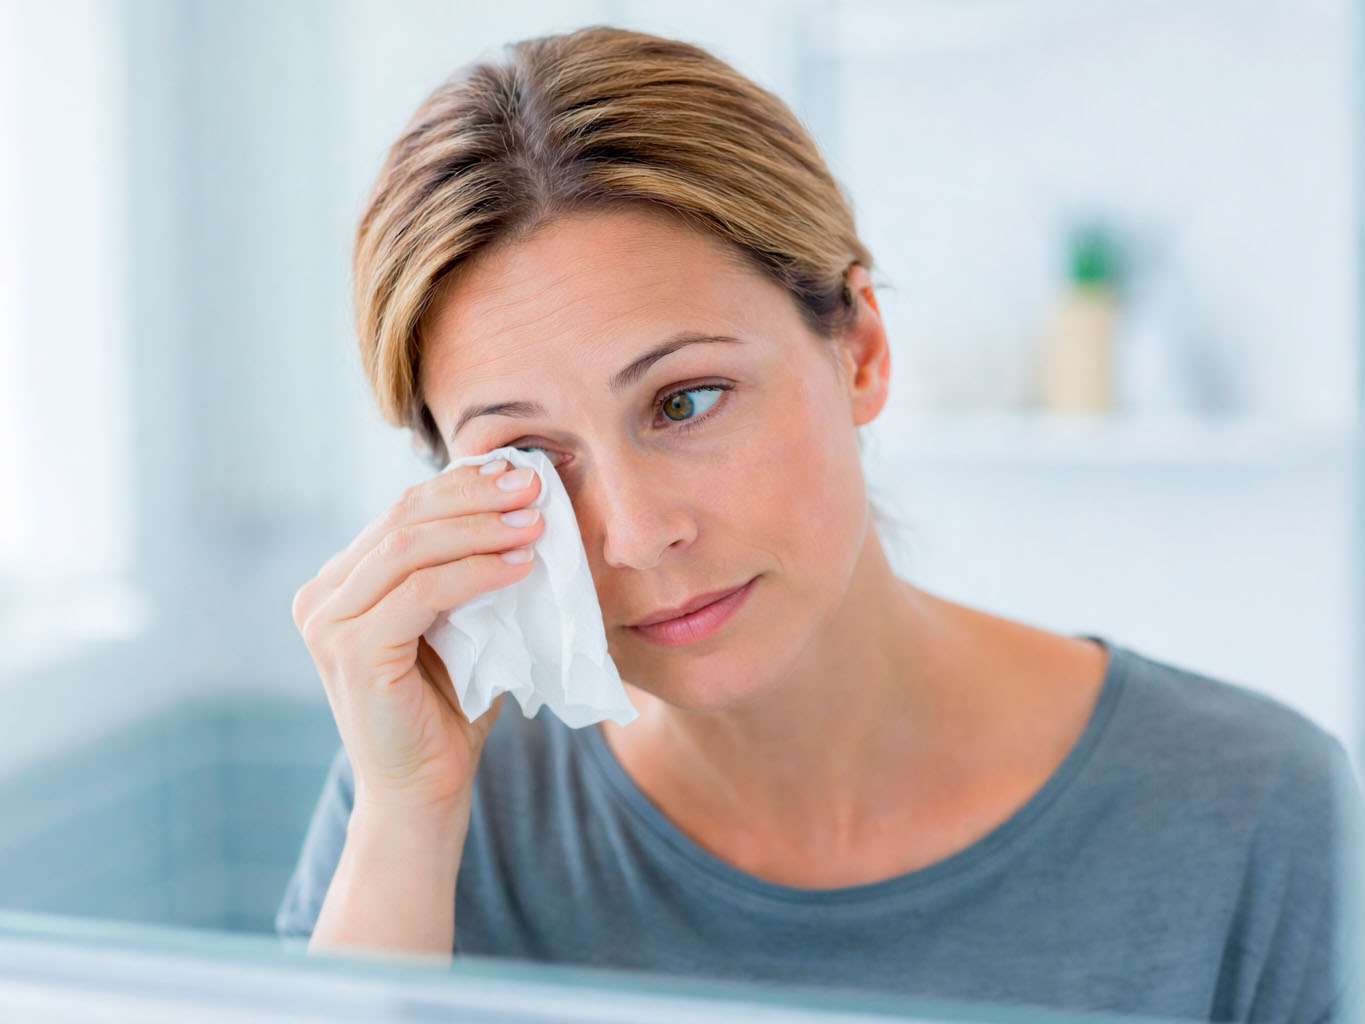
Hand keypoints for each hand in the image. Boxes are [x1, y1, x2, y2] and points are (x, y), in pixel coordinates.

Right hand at [291, 458, 543, 813]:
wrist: (424, 793)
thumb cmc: (448, 710)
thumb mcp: (456, 625)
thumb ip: (464, 573)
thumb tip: (517, 508)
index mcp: (340, 583)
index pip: (403, 512)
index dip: (462, 486)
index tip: (521, 472)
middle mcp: (321, 597)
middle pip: (404, 518)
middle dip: (475, 496)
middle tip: (534, 484)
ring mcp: (328, 624)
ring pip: (411, 548)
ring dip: (481, 529)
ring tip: (536, 523)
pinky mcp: (350, 652)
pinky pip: (422, 592)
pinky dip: (476, 572)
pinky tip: (519, 567)